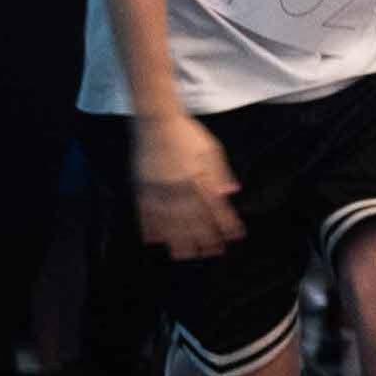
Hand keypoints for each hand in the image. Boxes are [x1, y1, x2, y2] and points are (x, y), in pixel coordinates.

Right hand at [134, 113, 244, 260]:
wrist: (156, 120)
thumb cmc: (187, 132)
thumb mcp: (211, 149)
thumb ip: (220, 172)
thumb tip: (232, 192)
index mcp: (197, 177)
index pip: (214, 206)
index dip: (225, 224)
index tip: (233, 237)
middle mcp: (178, 186)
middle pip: (193, 219)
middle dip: (204, 239)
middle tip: (212, 254)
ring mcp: (158, 188)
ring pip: (169, 221)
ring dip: (177, 240)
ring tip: (184, 255)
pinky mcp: (141, 186)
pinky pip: (145, 212)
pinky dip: (149, 227)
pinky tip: (154, 241)